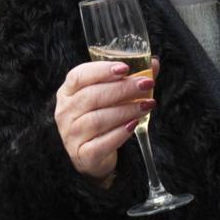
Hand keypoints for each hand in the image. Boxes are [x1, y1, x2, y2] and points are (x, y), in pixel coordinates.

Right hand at [54, 59, 160, 181]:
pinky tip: (133, 125)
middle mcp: (65, 112)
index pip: (79, 76)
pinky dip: (119, 133)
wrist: (93, 155)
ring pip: (97, 119)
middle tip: (145, 85)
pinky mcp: (82, 155)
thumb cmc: (102, 118)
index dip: (101, 70)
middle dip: (122, 89)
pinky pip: (101, 143)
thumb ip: (130, 80)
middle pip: (91, 96)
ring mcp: (71, 135)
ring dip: (126, 110)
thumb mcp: (111, 97)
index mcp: (67, 92)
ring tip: (146, 105)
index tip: (125, 68)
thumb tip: (154, 63)